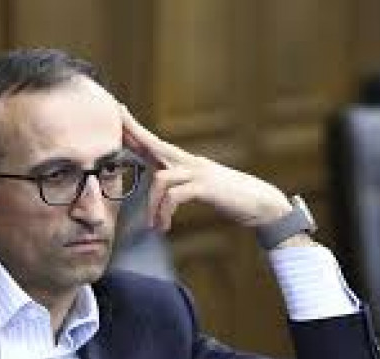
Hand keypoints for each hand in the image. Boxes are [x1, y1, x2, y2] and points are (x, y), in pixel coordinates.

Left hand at [121, 106, 290, 231]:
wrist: (261, 202)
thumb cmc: (231, 197)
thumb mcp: (201, 187)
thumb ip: (181, 184)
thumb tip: (161, 188)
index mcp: (187, 162)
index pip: (156, 143)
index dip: (137, 129)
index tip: (120, 112)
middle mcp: (191, 162)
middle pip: (156, 144)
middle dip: (135, 133)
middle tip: (118, 118)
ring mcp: (199, 173)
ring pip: (160, 179)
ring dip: (152, 206)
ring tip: (154, 225)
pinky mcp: (206, 187)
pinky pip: (174, 196)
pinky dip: (165, 212)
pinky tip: (165, 226)